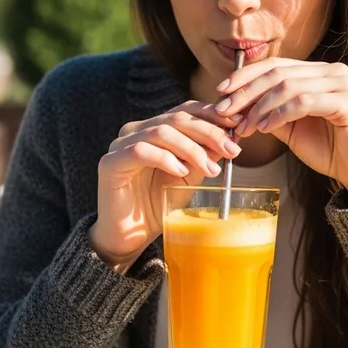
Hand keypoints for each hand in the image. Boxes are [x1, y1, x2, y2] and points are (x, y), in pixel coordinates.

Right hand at [90, 101, 241, 271]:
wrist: (129, 236)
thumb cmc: (159, 204)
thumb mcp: (189, 176)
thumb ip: (204, 156)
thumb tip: (231, 139)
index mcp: (155, 128)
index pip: (186, 110)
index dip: (212, 115)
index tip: (238, 127)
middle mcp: (137, 130)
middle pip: (177, 117)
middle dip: (208, 132)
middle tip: (231, 150)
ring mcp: (121, 144)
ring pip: (161, 131)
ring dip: (191, 148)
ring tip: (209, 168)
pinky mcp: (110, 162)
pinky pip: (140, 150)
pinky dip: (165, 158)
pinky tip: (181, 172)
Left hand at [214, 58, 347, 205]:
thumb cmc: (327, 148)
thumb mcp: (288, 127)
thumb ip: (266, 111)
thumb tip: (232, 105)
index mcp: (317, 72)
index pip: (274, 65)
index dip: (245, 76)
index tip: (220, 92)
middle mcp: (331, 71)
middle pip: (277, 73)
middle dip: (246, 92)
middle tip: (224, 111)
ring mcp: (341, 85)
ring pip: (288, 86)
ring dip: (259, 107)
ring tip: (244, 127)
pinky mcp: (346, 103)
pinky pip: (303, 102)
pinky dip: (279, 114)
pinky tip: (264, 128)